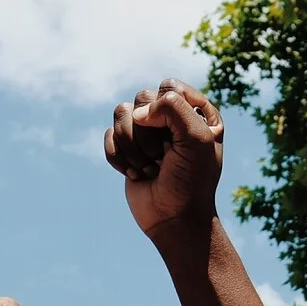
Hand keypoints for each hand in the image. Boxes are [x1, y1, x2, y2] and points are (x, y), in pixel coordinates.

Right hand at [104, 79, 223, 242]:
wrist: (174, 219)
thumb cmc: (191, 180)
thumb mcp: (197, 139)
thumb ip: (174, 108)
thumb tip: (137, 113)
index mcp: (195, 111)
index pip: (169, 86)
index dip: (166, 109)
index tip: (177, 138)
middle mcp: (170, 118)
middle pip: (142, 98)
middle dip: (149, 134)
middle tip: (164, 158)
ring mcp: (146, 132)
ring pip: (121, 113)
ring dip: (134, 147)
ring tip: (151, 168)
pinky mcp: (126, 148)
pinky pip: (109, 135)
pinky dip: (119, 158)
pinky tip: (137, 175)